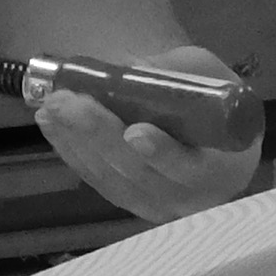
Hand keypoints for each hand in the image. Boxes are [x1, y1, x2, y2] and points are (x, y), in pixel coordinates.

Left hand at [31, 63, 262, 223]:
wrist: (201, 121)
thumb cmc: (212, 97)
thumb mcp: (208, 75)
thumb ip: (177, 76)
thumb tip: (130, 70)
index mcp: (224, 168)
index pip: (193, 169)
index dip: (164, 154)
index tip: (136, 132)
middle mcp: (190, 198)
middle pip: (140, 175)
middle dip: (101, 136)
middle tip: (71, 103)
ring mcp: (155, 205)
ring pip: (111, 178)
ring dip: (77, 141)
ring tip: (53, 106)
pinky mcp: (126, 200)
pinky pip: (96, 178)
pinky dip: (70, 148)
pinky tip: (51, 122)